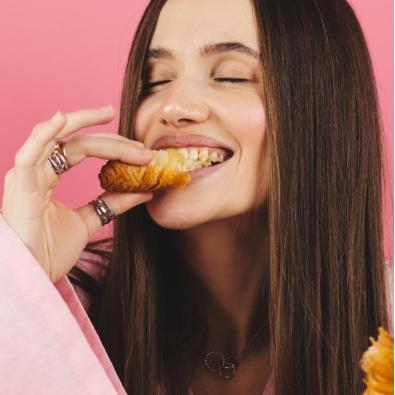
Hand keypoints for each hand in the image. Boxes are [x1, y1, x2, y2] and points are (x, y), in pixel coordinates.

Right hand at [1, 106, 153, 282]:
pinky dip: (45, 133)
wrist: (32, 275)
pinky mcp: (20, 184)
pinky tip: (63, 118)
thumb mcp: (89, 220)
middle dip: (111, 141)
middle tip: (140, 144)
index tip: (140, 151)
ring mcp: (27, 174)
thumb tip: (144, 191)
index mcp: (50, 176)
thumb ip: (113, 203)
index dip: (113, 148)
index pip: (84, 150)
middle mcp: (38, 170)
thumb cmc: (50, 249)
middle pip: (78, 143)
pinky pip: (30, 152)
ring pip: (57, 138)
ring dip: (84, 124)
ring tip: (108, 113)